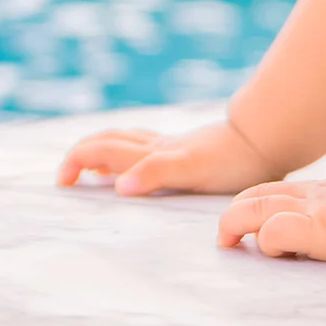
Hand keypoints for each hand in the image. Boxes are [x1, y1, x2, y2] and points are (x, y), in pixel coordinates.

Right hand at [56, 117, 284, 195]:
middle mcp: (157, 146)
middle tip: (64, 178)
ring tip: (89, 167)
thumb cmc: (232, 160)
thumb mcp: (193, 170)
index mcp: (153, 154)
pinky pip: (145, 147)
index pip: (103, 151)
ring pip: (125, 140)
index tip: (62, 183)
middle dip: (81, 156)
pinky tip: (134, 165)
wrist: (264, 139)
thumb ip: (156, 173)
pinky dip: (128, 154)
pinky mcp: (186, 149)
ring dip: (100, 150)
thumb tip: (119, 186)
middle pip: (108, 142)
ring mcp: (171, 146)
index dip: (78, 162)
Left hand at [217, 172, 325, 265]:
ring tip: (227, 244)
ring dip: (234, 225)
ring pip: (255, 207)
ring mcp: (316, 211)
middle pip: (259, 194)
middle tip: (226, 238)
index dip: (259, 204)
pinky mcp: (320, 229)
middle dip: (234, 214)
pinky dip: (267, 243)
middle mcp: (317, 197)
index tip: (253, 226)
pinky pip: (275, 232)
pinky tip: (277, 254)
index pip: (282, 191)